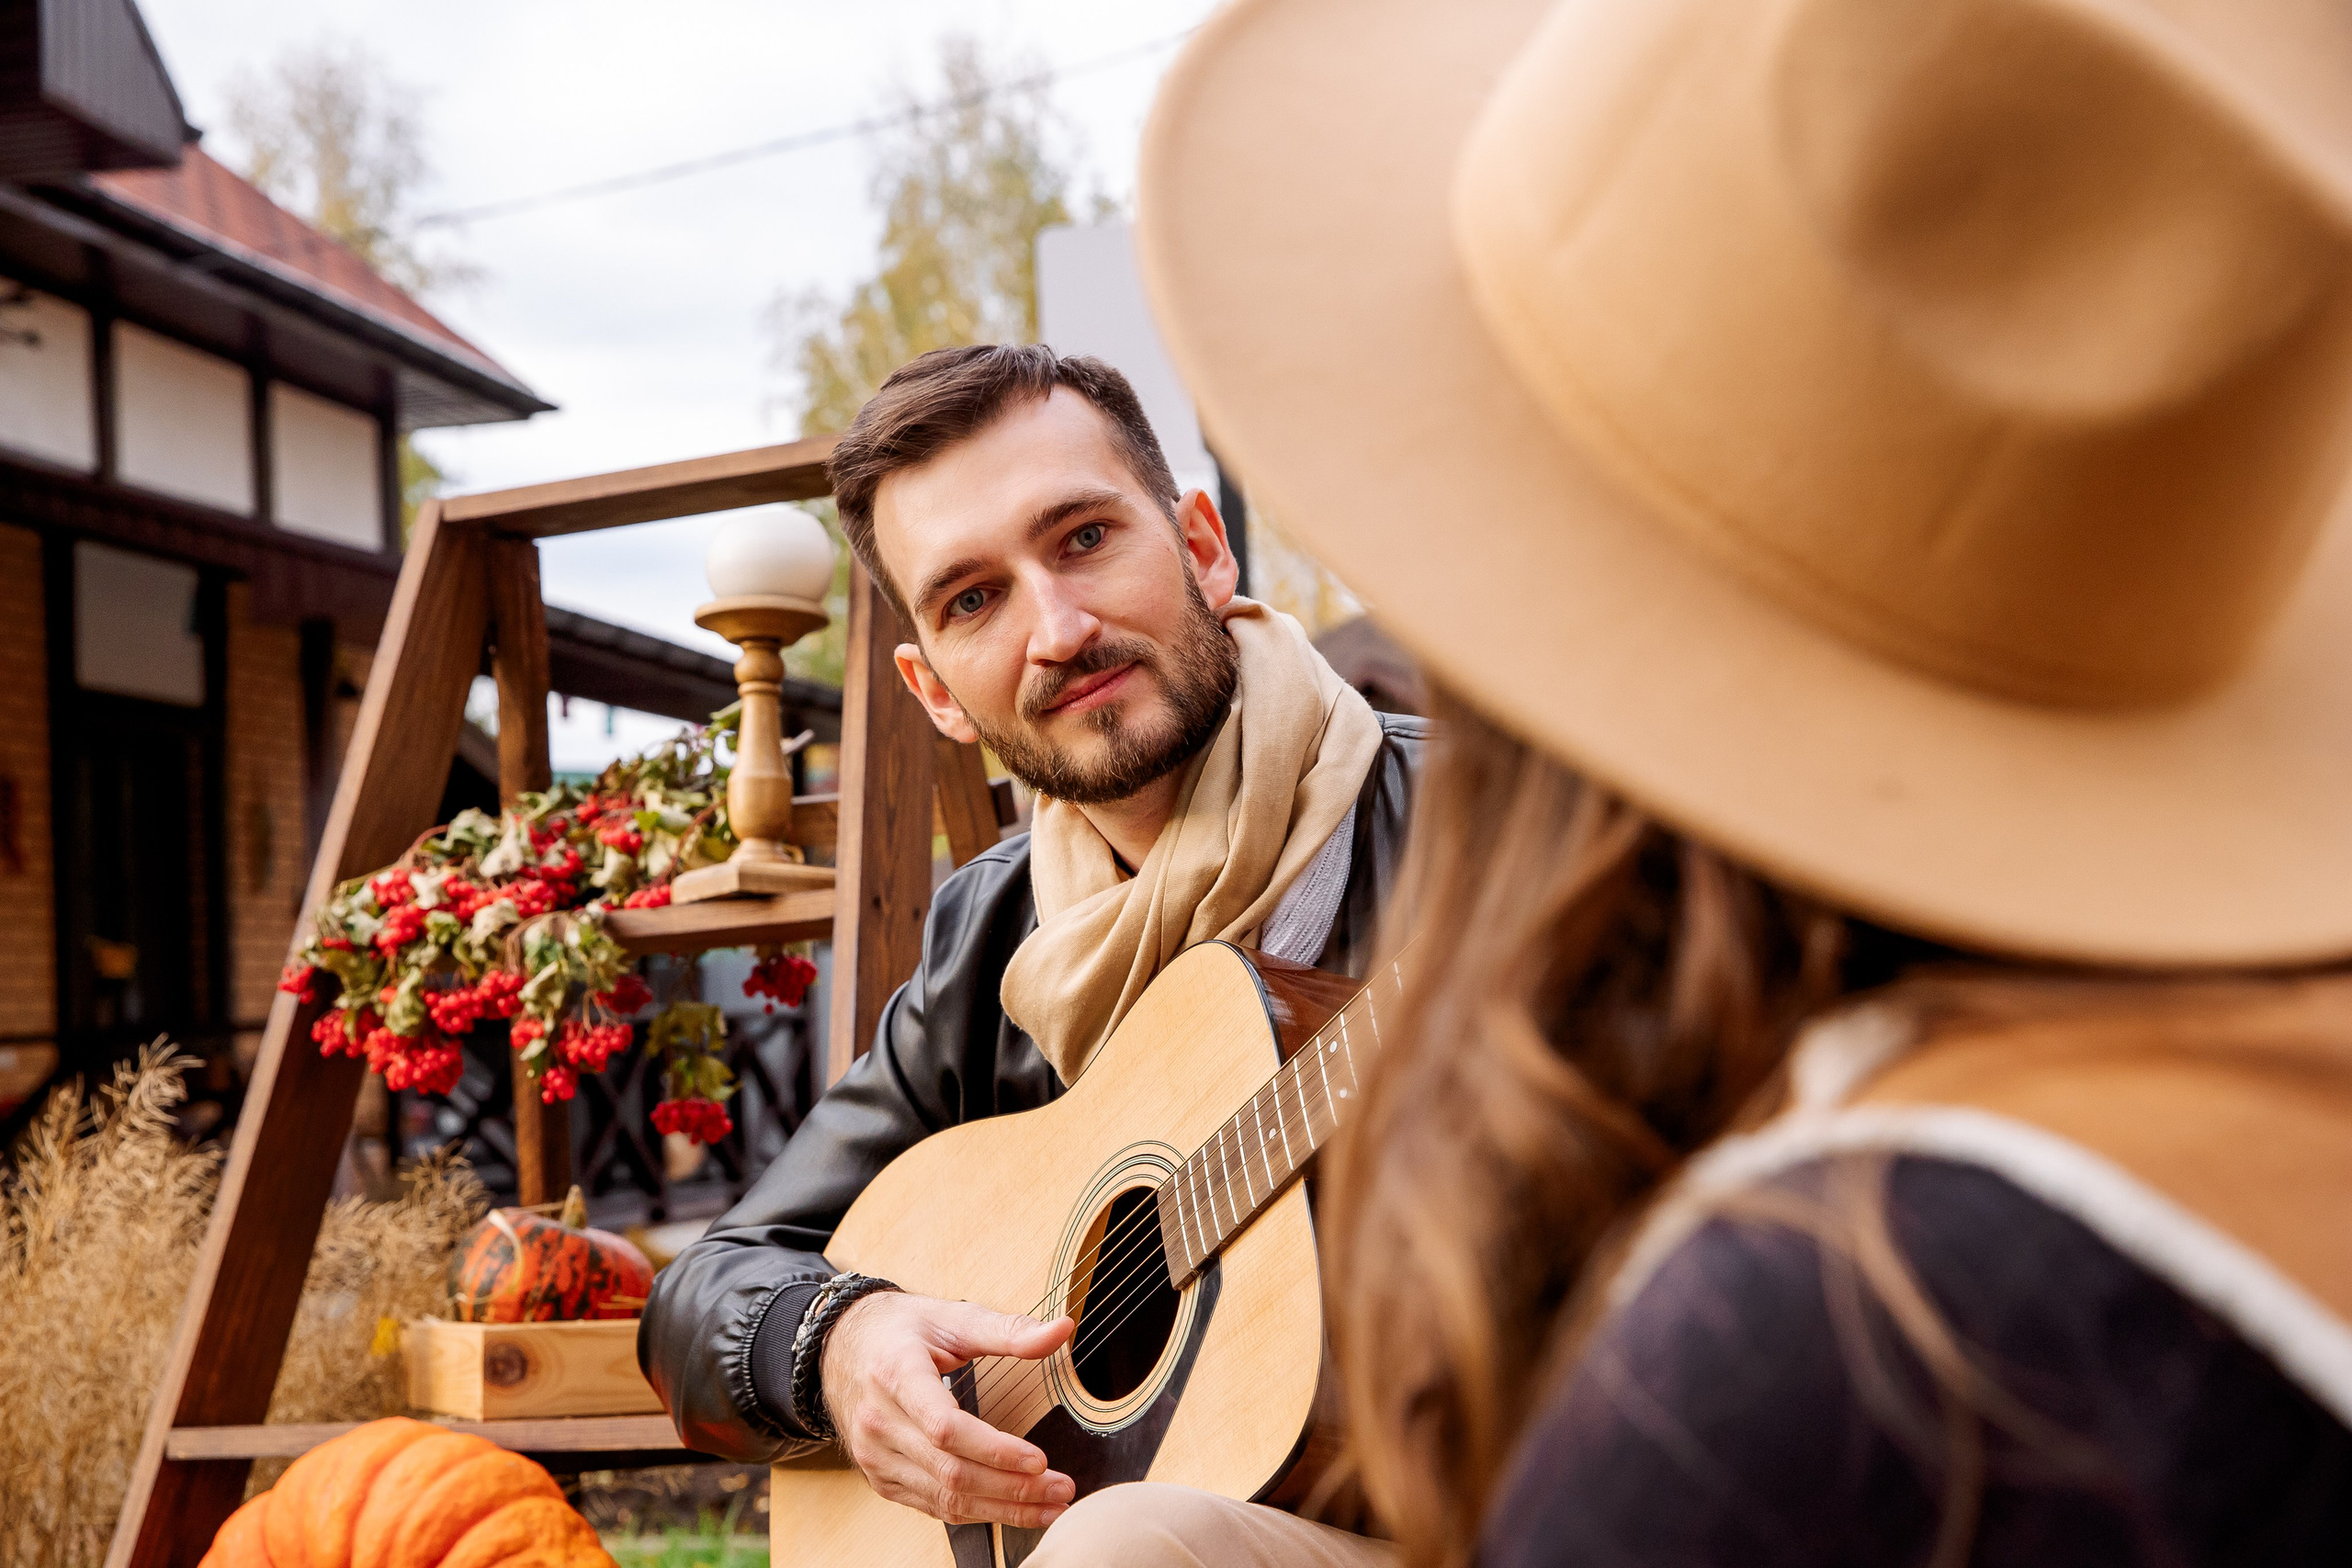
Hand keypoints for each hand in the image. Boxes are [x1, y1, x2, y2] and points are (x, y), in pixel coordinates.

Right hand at [821, 1290, 1076, 1527]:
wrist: (840, 1347)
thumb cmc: (900, 1330)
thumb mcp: (951, 1316)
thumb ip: (1008, 1330)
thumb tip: (1062, 1330)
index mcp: (896, 1374)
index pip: (945, 1427)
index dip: (994, 1449)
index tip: (1039, 1460)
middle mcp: (879, 1422)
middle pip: (951, 1471)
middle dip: (1013, 1487)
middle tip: (1062, 1488)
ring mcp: (876, 1456)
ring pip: (944, 1496)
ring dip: (1002, 1509)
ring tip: (1050, 1506)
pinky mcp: (880, 1477)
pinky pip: (932, 1505)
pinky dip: (976, 1512)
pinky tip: (1012, 1509)